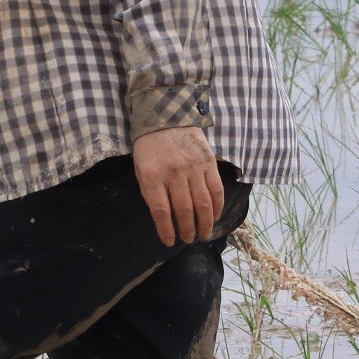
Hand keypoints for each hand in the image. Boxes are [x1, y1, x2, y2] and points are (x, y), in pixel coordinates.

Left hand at [133, 125, 222, 247]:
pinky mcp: (208, 162)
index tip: (169, 242)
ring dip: (204, 223)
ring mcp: (193, 167)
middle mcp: (174, 173)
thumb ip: (150, 192)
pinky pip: (216, 189)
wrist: (167, 116)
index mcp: (152, 176)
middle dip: (187, 229)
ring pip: (202, 203)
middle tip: (188, 239)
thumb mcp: (141, 169)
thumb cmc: (150, 147)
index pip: (161, 211)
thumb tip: (164, 217)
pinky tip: (214, 216)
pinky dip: (217, 206)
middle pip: (184, 210)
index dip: (166, 230)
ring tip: (203, 233)